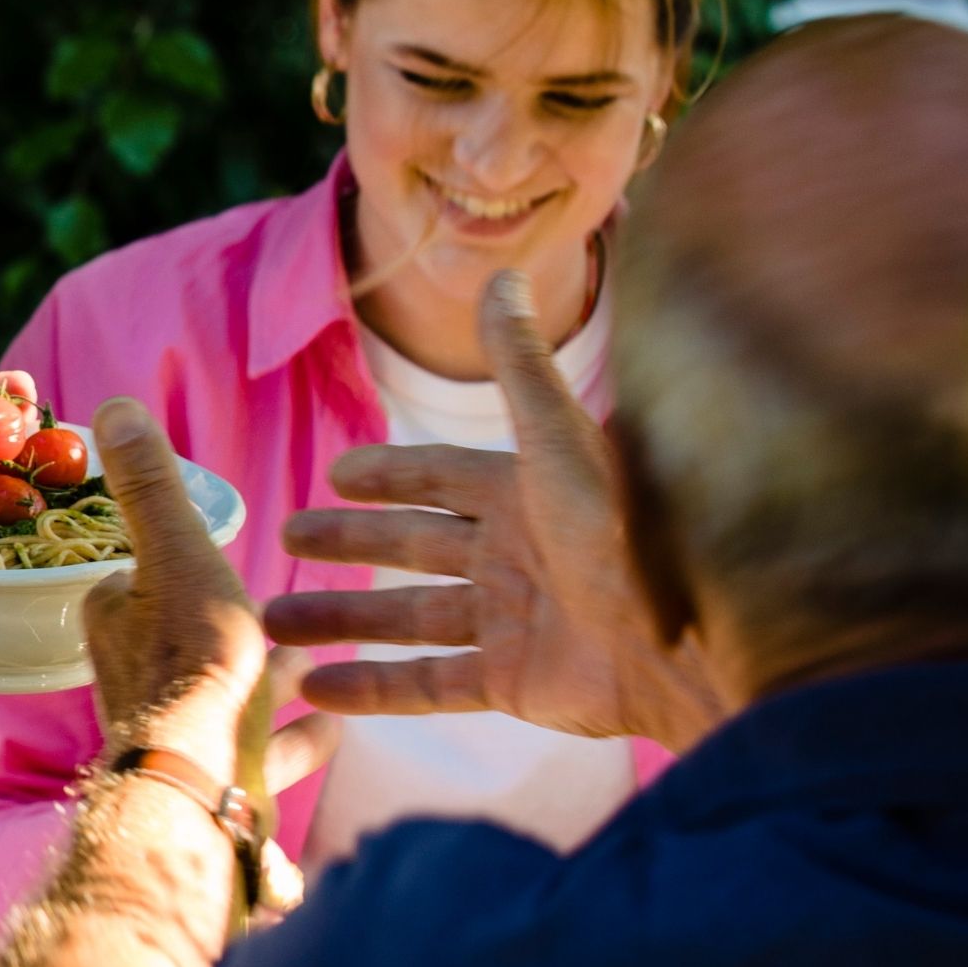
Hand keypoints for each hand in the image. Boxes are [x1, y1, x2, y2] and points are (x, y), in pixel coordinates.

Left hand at [86, 398, 336, 798]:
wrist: (205, 790)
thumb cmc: (191, 665)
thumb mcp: (178, 555)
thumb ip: (152, 487)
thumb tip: (110, 407)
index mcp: (117, 622)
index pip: (138, 582)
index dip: (173, 566)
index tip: (205, 554)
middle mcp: (138, 681)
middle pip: (190, 640)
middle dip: (235, 625)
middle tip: (279, 612)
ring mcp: (180, 740)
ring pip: (229, 698)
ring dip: (270, 679)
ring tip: (316, 662)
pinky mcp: (219, 787)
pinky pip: (263, 756)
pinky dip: (294, 739)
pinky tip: (333, 730)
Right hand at [264, 271, 719, 749]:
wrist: (691, 643)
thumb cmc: (628, 533)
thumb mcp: (560, 441)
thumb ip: (520, 365)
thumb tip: (500, 276)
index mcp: (527, 494)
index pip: (442, 477)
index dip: (390, 475)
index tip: (336, 476)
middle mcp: (516, 556)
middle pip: (414, 546)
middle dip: (351, 545)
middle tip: (287, 540)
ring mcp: (512, 623)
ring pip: (409, 618)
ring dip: (344, 620)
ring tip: (276, 623)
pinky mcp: (513, 685)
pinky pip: (428, 686)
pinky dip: (373, 688)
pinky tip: (317, 691)